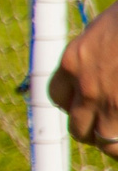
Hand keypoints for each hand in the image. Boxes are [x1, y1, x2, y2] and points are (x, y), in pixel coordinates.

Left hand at [52, 7, 117, 151]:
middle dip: (93, 130)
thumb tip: (103, 65)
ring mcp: (112, 102)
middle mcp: (88, 86)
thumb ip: (97, 51)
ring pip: (106, 140)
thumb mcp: (106, 28)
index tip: (87, 105)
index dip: (74, 105)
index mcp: (74, 61)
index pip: (59, 97)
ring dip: (114, 142)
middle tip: (109, 126)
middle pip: (78, 128)